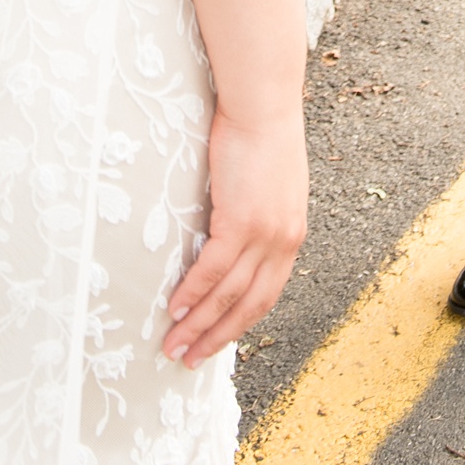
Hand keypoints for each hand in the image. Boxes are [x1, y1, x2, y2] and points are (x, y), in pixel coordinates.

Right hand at [163, 104, 308, 368]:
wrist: (264, 104)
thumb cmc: (261, 135)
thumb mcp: (268, 185)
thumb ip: (256, 214)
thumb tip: (231, 233)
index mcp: (291, 234)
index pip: (266, 293)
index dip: (239, 321)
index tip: (216, 341)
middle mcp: (283, 241)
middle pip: (249, 305)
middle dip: (217, 337)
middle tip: (189, 360)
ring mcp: (264, 234)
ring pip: (228, 295)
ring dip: (199, 325)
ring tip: (173, 344)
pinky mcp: (241, 220)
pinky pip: (213, 269)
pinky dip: (193, 293)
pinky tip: (175, 308)